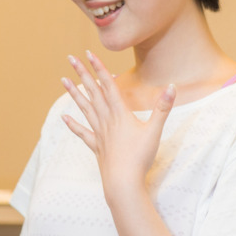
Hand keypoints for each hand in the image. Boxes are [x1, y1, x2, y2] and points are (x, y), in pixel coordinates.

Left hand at [61, 52, 175, 203]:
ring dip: (74, 93)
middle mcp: (106, 119)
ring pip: (84, 108)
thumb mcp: (155, 131)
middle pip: (93, 92)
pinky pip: (82, 132)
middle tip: (71, 58)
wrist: (123, 181)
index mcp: (120, 113)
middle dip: (82, 73)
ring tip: (63, 80)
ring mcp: (99, 132)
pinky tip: (64, 118)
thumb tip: (172, 87)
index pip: (108, 85)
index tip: (88, 53)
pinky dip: (73, 125)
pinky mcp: (96, 146)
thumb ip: (162, 108)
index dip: (99, 68)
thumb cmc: (140, 157)